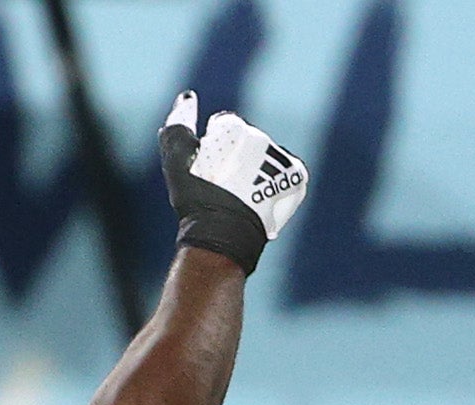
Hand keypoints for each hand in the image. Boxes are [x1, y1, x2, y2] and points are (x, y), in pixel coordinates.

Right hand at [160, 93, 307, 274]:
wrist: (224, 237)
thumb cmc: (196, 200)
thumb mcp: (178, 164)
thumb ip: (177, 127)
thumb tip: (187, 96)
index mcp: (233, 129)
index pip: (223, 126)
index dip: (211, 149)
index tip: (207, 171)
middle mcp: (262, 137)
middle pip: (247, 141)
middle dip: (236, 159)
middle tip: (223, 188)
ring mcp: (281, 156)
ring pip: (267, 157)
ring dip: (256, 172)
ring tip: (241, 198)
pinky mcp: (296, 176)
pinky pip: (284, 173)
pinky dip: (273, 185)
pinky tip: (259, 201)